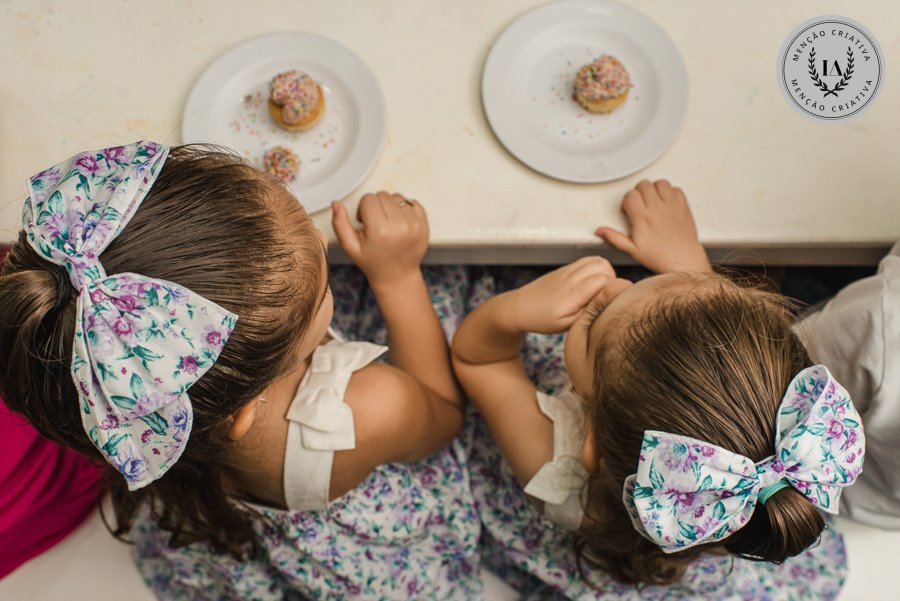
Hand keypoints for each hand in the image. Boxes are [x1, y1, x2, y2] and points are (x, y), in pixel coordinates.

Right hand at [331, 192, 427, 286]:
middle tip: (376, 224)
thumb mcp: (350, 246)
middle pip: (383, 195)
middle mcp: (399, 225)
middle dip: (377, 206)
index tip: (365, 222)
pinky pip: (413, 202)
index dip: (363, 209)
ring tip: (388, 224)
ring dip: (391, 207)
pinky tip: (400, 223)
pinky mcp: (424, 224)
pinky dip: (406, 209)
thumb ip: (340, 223)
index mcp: (379, 229)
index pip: (368, 199)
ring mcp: (414, 224)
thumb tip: (336, 203)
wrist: (397, 275)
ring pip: (398, 197)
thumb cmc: (373, 262)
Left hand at [506, 257, 613, 333]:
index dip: (612, 290)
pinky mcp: (565, 268)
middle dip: (612, 279)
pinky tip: (591, 283)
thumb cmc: (542, 319)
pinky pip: (588, 260)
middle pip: (604, 265)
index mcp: (573, 293)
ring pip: (598, 260)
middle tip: (606, 295)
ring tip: (600, 288)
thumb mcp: (567, 325)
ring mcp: (568, 270)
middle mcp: (571, 277)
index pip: (605, 280)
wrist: (519, 307)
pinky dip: (596, 268)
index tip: (609, 301)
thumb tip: (609, 301)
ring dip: (605, 271)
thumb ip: (589, 312)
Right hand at [596, 180, 711, 272]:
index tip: (629, 209)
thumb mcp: (632, 250)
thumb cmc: (658, 257)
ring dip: (655, 189)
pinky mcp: (683, 206)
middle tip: (640, 204)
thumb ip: (614, 238)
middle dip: (639, 192)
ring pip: (660, 183)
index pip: (631, 195)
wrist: (682, 261)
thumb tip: (601, 231)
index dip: (627, 201)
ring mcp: (672, 206)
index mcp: (642, 218)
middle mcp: (657, 209)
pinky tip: (666, 202)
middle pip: (644, 185)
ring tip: (653, 200)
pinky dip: (670, 192)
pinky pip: (676, 189)